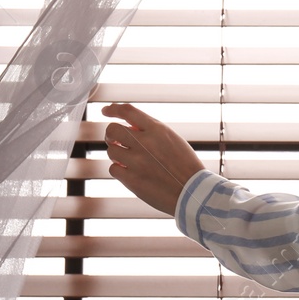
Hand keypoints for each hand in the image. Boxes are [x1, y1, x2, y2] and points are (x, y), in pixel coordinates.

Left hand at [102, 103, 205, 217]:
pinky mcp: (132, 180)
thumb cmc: (184, 164)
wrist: (192, 190)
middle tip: (116, 140)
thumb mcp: (172, 139)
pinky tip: (131, 172)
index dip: (113, 109)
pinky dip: (120, 170)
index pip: (128, 111)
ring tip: (131, 160)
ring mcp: (137, 162)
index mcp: (158, 130)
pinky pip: (113, 169)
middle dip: (111, 135)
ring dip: (117, 154)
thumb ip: (151, 131)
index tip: (106, 111)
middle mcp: (145, 143)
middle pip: (112, 130)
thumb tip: (127, 127)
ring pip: (111, 151)